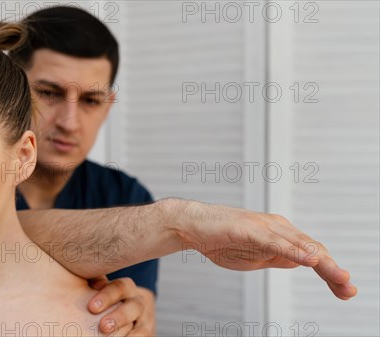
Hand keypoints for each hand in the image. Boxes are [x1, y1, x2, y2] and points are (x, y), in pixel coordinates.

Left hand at [87, 276, 155, 335]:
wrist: (124, 308)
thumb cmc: (100, 296)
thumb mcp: (96, 286)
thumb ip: (89, 279)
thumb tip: (71, 265)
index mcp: (124, 287)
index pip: (120, 287)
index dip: (107, 297)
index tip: (91, 307)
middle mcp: (137, 301)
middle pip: (134, 306)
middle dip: (119, 317)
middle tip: (103, 326)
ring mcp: (144, 319)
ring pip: (142, 326)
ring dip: (128, 333)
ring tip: (112, 336)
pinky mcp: (147, 332)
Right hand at [172, 200, 356, 299]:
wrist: (192, 225)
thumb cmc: (220, 239)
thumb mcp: (255, 255)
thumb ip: (278, 257)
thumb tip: (301, 262)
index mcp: (280, 234)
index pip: (311, 253)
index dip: (330, 272)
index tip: (345, 291)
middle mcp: (277, 226)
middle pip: (313, 249)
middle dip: (333, 271)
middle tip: (349, 290)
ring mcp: (264, 226)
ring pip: (300, 245)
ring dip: (322, 263)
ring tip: (340, 278)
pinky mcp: (250, 228)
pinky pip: (276, 241)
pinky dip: (295, 251)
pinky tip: (308, 260)